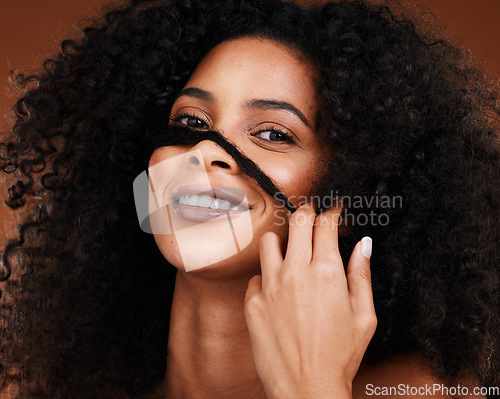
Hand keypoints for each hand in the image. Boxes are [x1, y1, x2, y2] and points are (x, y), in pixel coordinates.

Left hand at [244, 204, 376, 398]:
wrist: (306, 388)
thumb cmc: (340, 355)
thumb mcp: (364, 316)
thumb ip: (362, 275)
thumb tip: (363, 245)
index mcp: (327, 272)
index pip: (325, 224)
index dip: (331, 212)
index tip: (332, 211)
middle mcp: (295, 272)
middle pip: (296, 221)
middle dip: (306, 213)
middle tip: (311, 216)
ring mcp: (270, 286)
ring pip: (269, 241)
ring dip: (282, 241)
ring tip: (291, 251)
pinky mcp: (253, 302)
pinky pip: (257, 276)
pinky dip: (267, 277)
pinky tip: (278, 290)